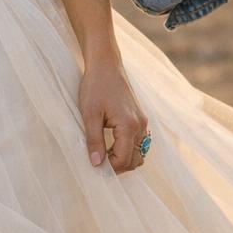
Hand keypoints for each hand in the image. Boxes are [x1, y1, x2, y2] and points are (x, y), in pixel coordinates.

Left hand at [79, 51, 148, 173]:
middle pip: (135, 160)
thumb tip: (96, 165)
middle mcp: (140, 125)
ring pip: (139, 152)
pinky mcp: (140, 117)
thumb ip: (94, 140)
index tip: (94, 166)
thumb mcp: (90, 114)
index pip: (123, 160)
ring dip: (124, 158)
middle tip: (99, 162)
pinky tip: (112, 144)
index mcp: (129, 125)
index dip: (109, 168)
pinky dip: (129, 149)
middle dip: (118, 166)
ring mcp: (143, 121)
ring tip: (104, 153)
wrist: (105, 64)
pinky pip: (140, 142)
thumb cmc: (95, 86)